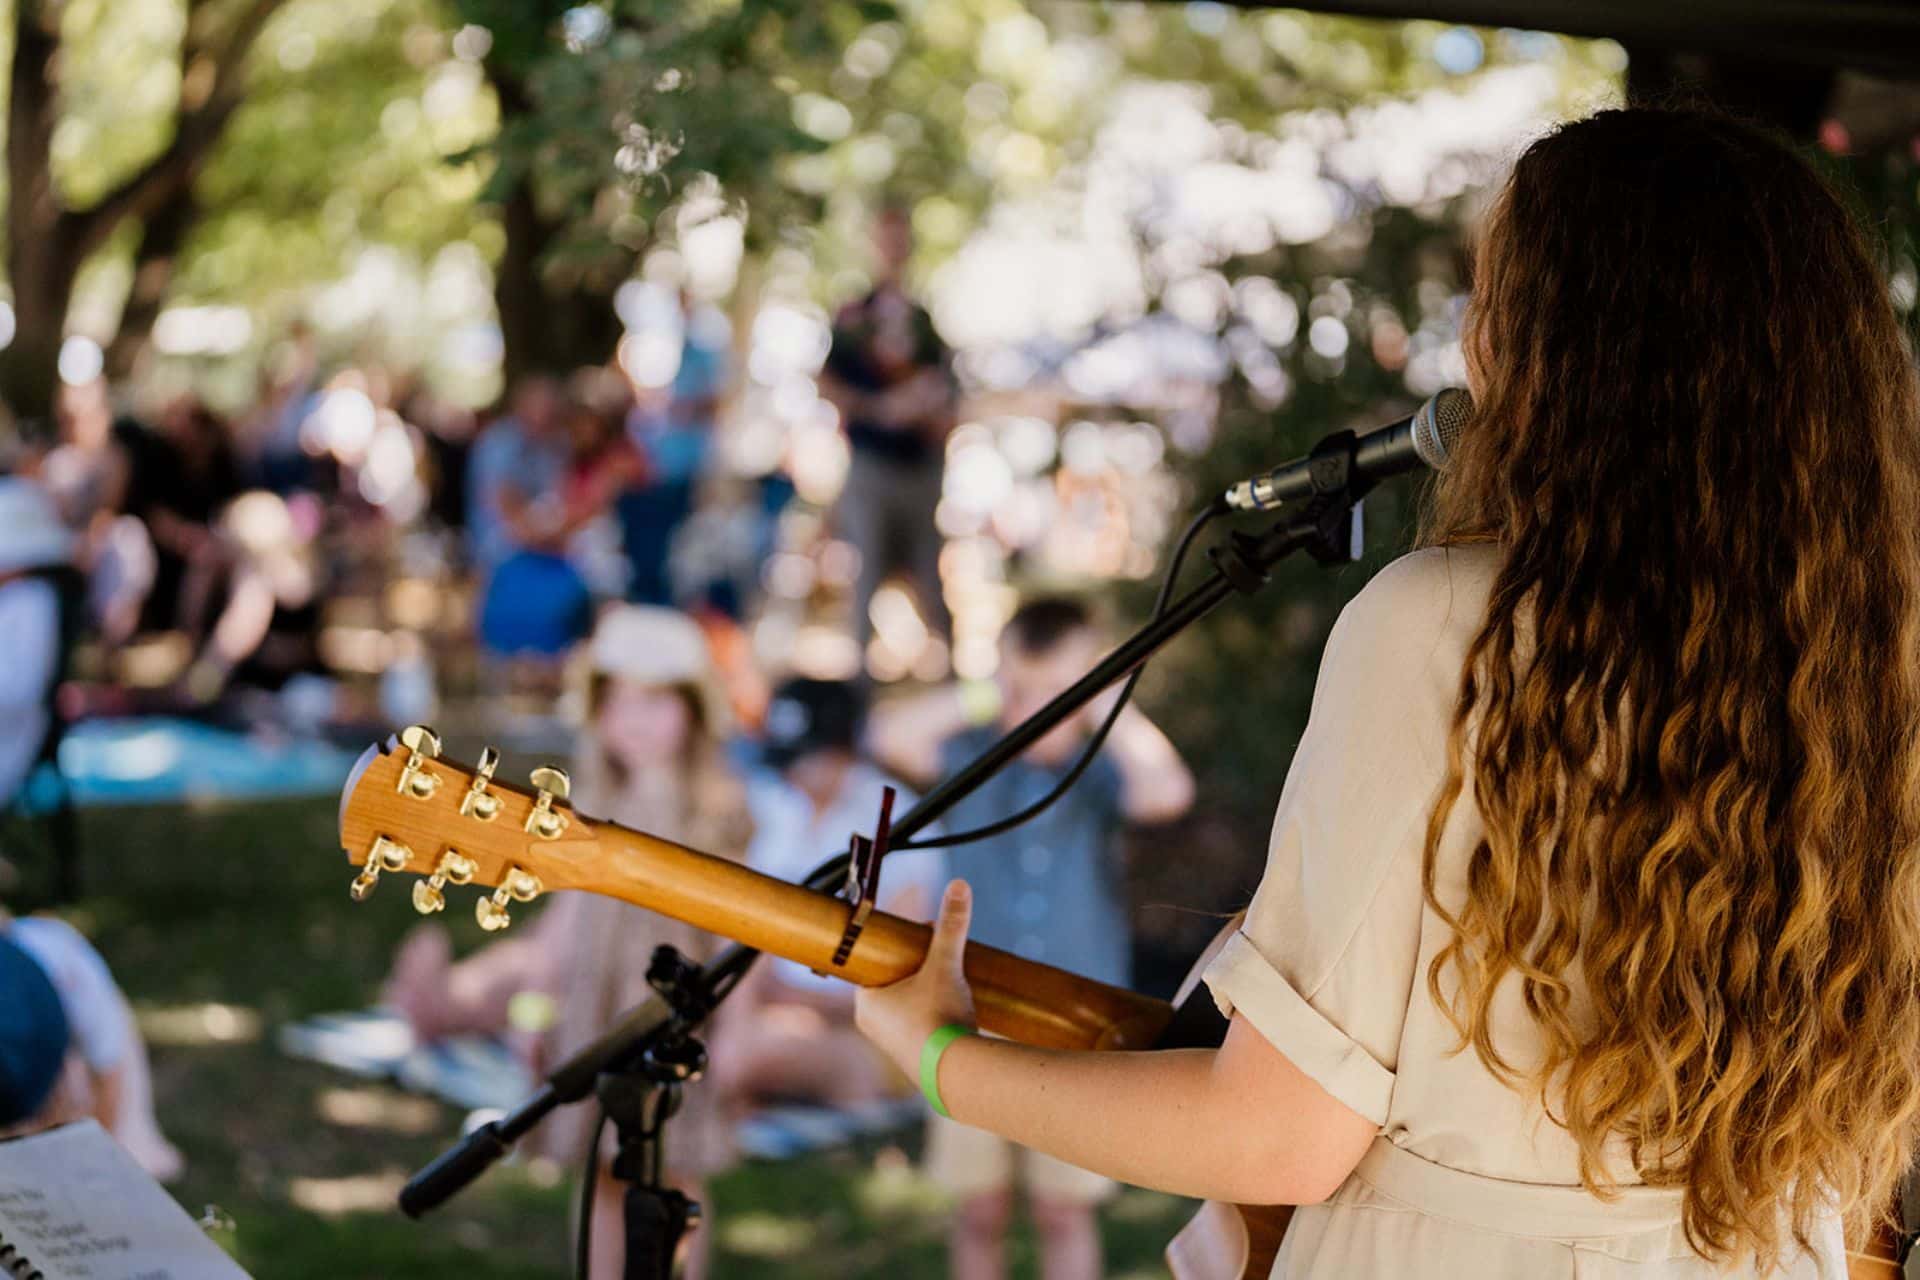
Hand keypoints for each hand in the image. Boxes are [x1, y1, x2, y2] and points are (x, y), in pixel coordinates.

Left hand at [855, 880, 978, 1073]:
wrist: (955, 1073)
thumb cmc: (940, 1017)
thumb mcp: (945, 965)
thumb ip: (951, 926)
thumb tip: (959, 885)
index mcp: (866, 1001)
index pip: (877, 961)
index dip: (901, 946)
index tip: (923, 935)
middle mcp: (871, 1024)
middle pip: (892, 981)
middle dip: (916, 966)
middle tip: (941, 954)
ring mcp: (890, 1043)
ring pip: (905, 1003)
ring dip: (925, 990)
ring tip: (951, 978)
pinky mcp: (911, 1056)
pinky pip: (917, 1024)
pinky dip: (931, 1012)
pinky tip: (951, 1007)